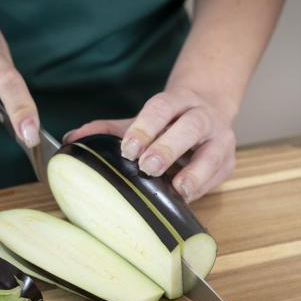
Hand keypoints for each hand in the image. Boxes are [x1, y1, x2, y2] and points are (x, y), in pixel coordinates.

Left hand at [65, 87, 235, 201]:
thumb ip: (109, 130)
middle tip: (148, 167)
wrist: (209, 111)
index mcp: (177, 101)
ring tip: (178, 189)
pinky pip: (216, 178)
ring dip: (195, 174)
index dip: (145, 127)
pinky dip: (202, 189)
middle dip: (168, 147)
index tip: (128, 149)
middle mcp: (203, 118)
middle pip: (189, 128)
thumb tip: (72, 139)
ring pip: (212, 155)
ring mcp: (220, 140)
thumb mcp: (141, 121)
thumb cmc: (169, 122)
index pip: (161, 108)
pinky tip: (186, 199)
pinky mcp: (228, 163)